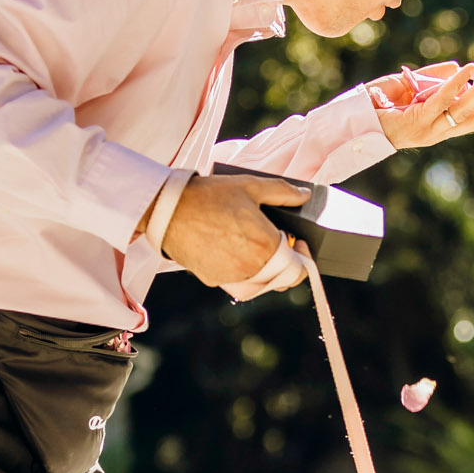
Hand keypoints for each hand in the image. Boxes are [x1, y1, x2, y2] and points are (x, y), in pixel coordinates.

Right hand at [160, 171, 312, 287]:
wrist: (168, 211)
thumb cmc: (209, 196)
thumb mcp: (250, 186)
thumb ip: (283, 192)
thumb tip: (304, 197)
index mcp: (266, 246)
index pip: (298, 269)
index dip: (304, 258)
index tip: (300, 244)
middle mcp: (251, 268)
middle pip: (282, 280)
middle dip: (288, 265)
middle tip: (282, 247)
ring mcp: (232, 277)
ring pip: (262, 286)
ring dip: (269, 273)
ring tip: (262, 251)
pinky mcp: (215, 280)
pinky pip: (240, 285)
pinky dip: (247, 276)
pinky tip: (240, 256)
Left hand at [369, 55, 473, 149]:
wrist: (352, 122)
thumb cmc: (378, 105)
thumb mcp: (410, 88)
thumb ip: (433, 78)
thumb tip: (460, 67)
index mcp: (438, 128)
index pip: (472, 119)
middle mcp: (437, 133)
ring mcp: (428, 130)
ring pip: (464, 110)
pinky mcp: (417, 121)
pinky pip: (441, 101)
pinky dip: (455, 85)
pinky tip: (466, 70)